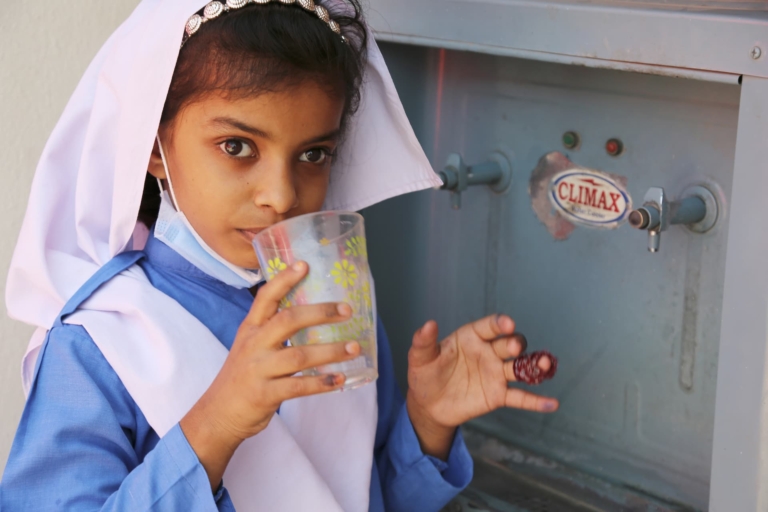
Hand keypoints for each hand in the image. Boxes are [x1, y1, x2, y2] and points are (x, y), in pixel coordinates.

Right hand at [180, 261, 360, 489]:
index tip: (304, 265)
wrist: (218, 414)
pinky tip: (340, 379)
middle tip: (347, 310)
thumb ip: (273, 330)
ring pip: (299, 355)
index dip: (284, 279)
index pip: (266, 297)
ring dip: (331, 351)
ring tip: (354, 348)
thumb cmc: (242, 376)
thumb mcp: (249, 346)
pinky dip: (322, 383)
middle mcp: (254, 345)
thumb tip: (313, 313)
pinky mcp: (265, 394)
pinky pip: (299, 387)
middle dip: (320, 312)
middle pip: (288, 320)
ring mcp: (258, 369)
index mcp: (250, 329)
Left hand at [406, 315, 558, 458]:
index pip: (489, 326)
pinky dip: (537, 401)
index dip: (499, 324)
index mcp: (471, 337)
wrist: (428, 405)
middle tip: (516, 347)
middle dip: (515, 343)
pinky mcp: (498, 395)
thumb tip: (428, 324)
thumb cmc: (425, 375)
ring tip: (544, 366)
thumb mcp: (419, 358)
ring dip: (535, 365)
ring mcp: (495, 373)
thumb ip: (423, 341)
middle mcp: (488, 352)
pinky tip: (552, 403)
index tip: (507, 323)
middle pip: (509, 344)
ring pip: (520, 367)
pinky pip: (520, 397)